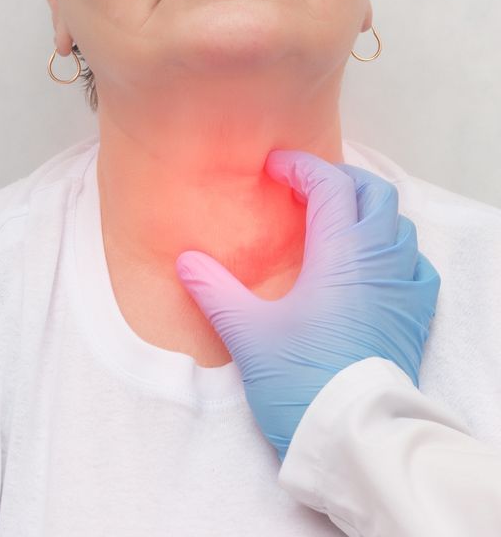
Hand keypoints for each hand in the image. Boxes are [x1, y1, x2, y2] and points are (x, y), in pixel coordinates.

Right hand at [175, 150, 440, 461]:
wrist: (351, 435)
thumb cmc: (301, 380)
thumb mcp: (248, 333)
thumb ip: (215, 291)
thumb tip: (186, 262)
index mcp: (341, 255)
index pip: (330, 185)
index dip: (301, 167)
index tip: (275, 168)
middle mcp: (379, 261)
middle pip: (374, 193)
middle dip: (340, 179)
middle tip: (306, 188)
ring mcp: (402, 287)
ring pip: (398, 225)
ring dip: (368, 210)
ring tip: (336, 221)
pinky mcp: (413, 314)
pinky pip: (415, 264)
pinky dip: (394, 249)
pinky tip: (372, 265)